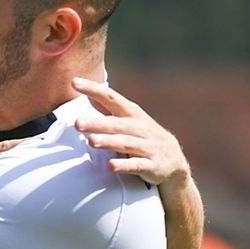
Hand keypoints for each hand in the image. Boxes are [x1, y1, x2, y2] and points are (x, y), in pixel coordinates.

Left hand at [72, 77, 189, 185]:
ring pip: (126, 143)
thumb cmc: (143, 136)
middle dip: (96, 123)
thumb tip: (88, 95)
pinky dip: (125, 165)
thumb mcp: (128, 120)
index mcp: (131, 114)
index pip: (111, 98)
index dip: (93, 89)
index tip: (75, 82)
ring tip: (91, 141)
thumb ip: (107, 109)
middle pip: (115, 124)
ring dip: (108, 142)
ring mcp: (148, 147)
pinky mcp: (153, 166)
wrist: (174, 161)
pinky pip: (138, 165)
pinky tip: (111, 165)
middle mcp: (139, 128)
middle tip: (77, 123)